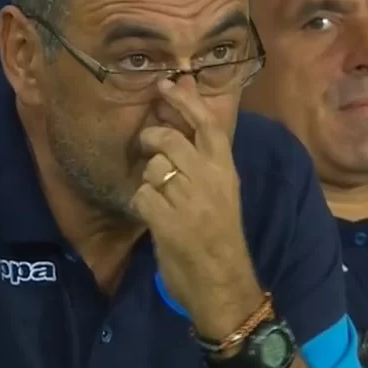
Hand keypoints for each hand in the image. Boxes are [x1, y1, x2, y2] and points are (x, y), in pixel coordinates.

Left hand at [130, 81, 262, 337]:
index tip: (165, 84)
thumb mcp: (221, 194)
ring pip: (153, 168)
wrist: (223, 283)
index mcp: (226, 172)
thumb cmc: (220, 238)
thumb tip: (182, 127)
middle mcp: (210, 181)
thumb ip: (204, 162)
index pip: (208, 125)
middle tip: (147, 147)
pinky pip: (141, 196)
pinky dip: (141, 205)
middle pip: (171, 140)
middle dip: (151, 139)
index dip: (184, 101)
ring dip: (147, 180)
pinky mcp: (169, 222)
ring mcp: (189, 201)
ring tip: (159, 197)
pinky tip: (152, 218)